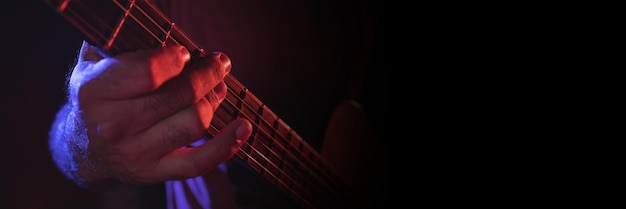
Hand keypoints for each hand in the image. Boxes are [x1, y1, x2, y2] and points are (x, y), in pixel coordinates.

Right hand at [52, 41, 251, 185]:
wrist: (82, 148)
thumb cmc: (98, 98)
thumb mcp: (96, 65)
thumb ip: (123, 45)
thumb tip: (165, 31)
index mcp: (97, 92)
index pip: (150, 71)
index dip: (177, 59)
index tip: (185, 54)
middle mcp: (115, 125)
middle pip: (182, 94)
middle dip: (209, 73)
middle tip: (218, 64)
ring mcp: (137, 152)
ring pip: (196, 121)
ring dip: (215, 100)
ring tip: (218, 88)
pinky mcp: (155, 172)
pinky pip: (200, 162)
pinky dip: (227, 144)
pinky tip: (243, 126)